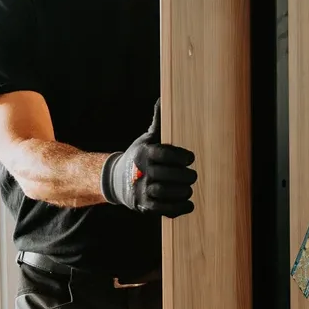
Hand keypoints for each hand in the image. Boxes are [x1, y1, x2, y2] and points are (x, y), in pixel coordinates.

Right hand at [101, 102, 196, 216]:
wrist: (117, 181)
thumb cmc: (139, 157)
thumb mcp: (146, 139)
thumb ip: (158, 123)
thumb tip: (162, 98)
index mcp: (144, 153)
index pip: (165, 154)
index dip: (181, 157)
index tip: (190, 158)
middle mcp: (141, 172)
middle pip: (169, 175)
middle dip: (185, 176)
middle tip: (191, 175)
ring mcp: (142, 190)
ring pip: (166, 193)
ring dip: (183, 191)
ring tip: (188, 188)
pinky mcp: (145, 206)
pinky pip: (164, 209)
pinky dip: (180, 208)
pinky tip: (189, 203)